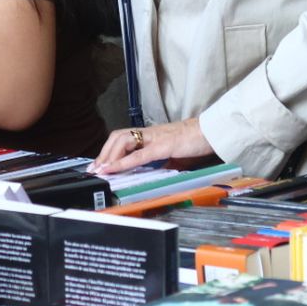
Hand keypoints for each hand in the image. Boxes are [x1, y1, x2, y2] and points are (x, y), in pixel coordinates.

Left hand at [89, 118, 212, 174]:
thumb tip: (155, 174)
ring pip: (123, 141)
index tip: (100, 164)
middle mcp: (150, 134)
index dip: (108, 151)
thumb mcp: (174, 155)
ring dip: (109, 156)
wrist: (212, 132)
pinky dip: (124, 162)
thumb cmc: (195, 142)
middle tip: (95, 169)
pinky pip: (139, 154)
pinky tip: (115, 169)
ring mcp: (155, 138)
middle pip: (118, 137)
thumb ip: (162, 163)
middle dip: (104, 153)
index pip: (123, 139)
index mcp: (151, 136)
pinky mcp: (163, 145)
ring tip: (102, 170)